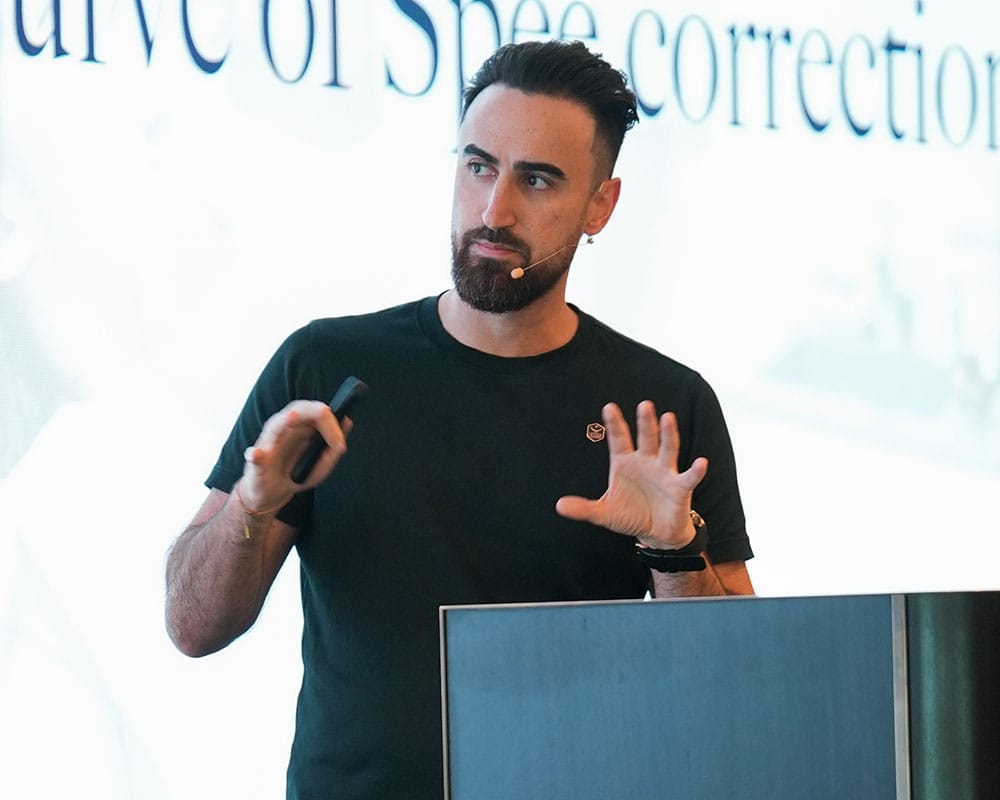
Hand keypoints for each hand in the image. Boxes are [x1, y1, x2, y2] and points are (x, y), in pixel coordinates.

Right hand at [239, 400, 349, 510]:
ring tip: (292, 418)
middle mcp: (282, 429)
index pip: (315, 410)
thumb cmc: (296, 473)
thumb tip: (348, 421)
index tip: (340, 442)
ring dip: (284, 422)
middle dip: (315, 413)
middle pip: (298, 410)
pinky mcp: (256, 464)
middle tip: (327, 417)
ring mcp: (267, 444)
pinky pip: (255, 456)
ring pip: (275, 427)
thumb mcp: (321, 463)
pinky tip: (256, 454)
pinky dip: (255, 454)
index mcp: (298, 426)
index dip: (332, 421)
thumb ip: (334, 445)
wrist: (272, 494)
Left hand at [555, 401, 706, 547]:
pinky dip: (696, 470)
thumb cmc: (630, 516)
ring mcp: (664, 472)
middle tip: (644, 405)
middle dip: (645, 422)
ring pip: (667, 449)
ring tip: (668, 418)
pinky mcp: (680, 487)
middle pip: (646, 438)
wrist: (655, 534)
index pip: (619, 439)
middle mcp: (646, 461)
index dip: (615, 424)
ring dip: (668, 434)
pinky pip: (689, 477)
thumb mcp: (604, 513)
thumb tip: (559, 506)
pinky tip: (700, 462)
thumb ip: (583, 508)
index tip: (609, 407)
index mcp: (624, 463)